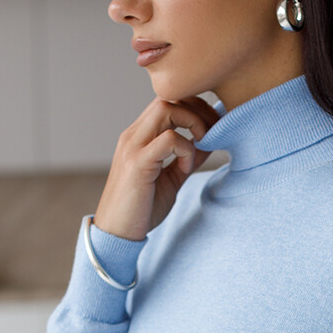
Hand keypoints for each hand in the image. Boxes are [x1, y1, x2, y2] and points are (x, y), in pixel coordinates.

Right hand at [93, 94, 219, 240]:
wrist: (117, 234)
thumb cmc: (141, 209)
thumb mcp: (171, 179)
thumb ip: (186, 160)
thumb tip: (207, 144)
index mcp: (139, 136)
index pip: (167, 103)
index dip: (194, 108)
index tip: (212, 128)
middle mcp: (134, 135)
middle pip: (168, 98)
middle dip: (198, 110)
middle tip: (214, 132)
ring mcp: (133, 146)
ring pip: (166, 108)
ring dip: (193, 122)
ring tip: (203, 144)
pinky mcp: (137, 163)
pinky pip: (169, 138)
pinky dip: (186, 148)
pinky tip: (186, 168)